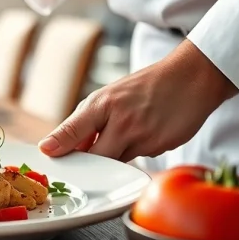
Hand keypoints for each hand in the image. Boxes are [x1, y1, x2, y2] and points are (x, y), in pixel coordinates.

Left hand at [39, 40, 238, 161]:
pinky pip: (139, 158)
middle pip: (94, 157)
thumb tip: (56, 146)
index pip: (72, 129)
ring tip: (129, 133)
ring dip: (115, 156)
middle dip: (90, 162)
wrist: (192, 77)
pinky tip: (149, 133)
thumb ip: (84, 123)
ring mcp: (141, 134)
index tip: (46, 153)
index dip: (58, 145)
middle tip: (87, 161)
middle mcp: (119, 120)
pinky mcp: (160, 146)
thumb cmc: (146, 87)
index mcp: (102, 103)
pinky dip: (138, 151)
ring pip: (117, 162)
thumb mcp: (109, 96)